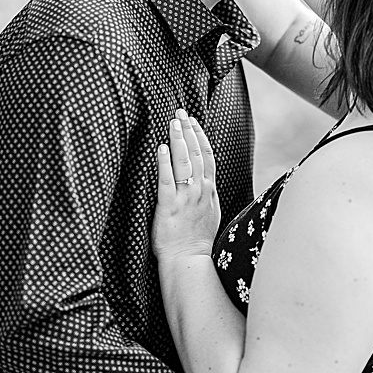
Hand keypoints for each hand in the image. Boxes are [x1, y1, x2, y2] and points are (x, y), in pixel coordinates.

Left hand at [154, 110, 219, 259]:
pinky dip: (165, 163)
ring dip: (179, 140)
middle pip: (196, 154)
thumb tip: (204, 181)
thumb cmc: (196, 241)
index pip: (207, 157)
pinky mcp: (169, 206)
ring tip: (173, 122)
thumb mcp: (210, 213)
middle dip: (188, 131)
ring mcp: (185, 198)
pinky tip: (162, 148)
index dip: (200, 137)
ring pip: (184, 163)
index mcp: (209, 191)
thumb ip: (207, 194)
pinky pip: (167, 180)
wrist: (189, 260)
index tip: (193, 121)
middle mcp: (200, 191)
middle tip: (180, 112)